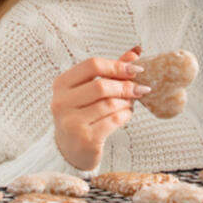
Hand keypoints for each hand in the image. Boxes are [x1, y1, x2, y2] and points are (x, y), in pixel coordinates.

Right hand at [51, 46, 147, 170]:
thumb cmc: (82, 114)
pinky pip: (114, 121)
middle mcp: (61, 102)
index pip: (92, 65)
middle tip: (140, 88)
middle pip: (101, 85)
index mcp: (61, 84)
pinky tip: (126, 115)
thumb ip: (111, 71)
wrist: (70, 151)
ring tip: (130, 103)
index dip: (117, 65)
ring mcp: (71, 122)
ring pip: (109, 104)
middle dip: (125, 86)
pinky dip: (125, 116)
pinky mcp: (84, 139)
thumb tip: (136, 52)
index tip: (136, 69)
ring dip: (126, 102)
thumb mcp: (90, 89)